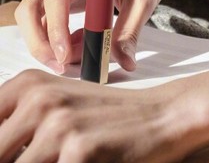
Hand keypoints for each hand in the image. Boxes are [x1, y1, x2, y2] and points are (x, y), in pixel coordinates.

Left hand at [0, 70, 189, 162]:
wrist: (161, 116)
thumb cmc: (107, 117)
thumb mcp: (57, 106)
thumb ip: (18, 126)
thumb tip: (1, 149)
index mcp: (28, 85)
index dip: (0, 148)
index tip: (12, 151)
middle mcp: (39, 100)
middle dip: (11, 160)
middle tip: (44, 157)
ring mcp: (58, 127)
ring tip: (61, 159)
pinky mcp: (79, 153)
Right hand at [15, 0, 170, 71]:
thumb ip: (130, 31)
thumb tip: (125, 63)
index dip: (56, 29)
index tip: (65, 57)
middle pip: (31, 7)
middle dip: (40, 42)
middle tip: (62, 67)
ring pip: (33, 16)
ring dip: (46, 43)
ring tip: (78, 58)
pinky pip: (44, 19)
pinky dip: (55, 38)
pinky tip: (80, 45)